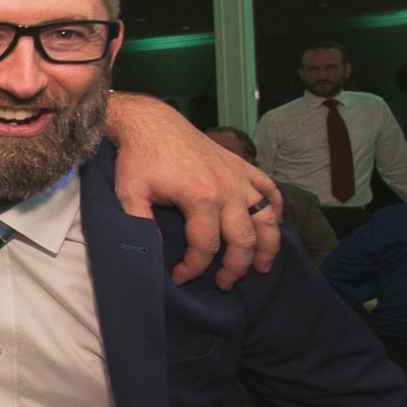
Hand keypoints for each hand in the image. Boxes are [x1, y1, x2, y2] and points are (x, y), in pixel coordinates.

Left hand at [105, 92, 282, 289]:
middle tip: (225, 284)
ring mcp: (239, 176)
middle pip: (243, 240)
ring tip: (263, 267)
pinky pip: (270, 189)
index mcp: (201, 198)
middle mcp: (228, 189)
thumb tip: (157, 254)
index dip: (195, 269)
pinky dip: (276, 208)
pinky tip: (274, 224)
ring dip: (268, 246)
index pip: (206, 247)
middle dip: (236, 268)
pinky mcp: (241, 165)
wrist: (151, 123)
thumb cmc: (139, 158)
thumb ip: (142, 225)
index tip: (181, 278)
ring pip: (266, 218)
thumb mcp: (130, 194)